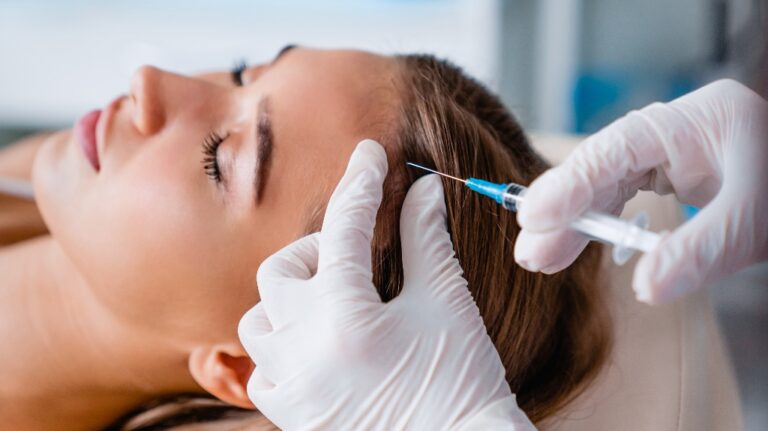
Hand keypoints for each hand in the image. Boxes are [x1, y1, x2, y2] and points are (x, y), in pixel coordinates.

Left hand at [239, 139, 534, 429]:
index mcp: (346, 317)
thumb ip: (425, 239)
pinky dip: (283, 346)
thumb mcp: (446, 303)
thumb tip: (423, 189)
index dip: (361, 182)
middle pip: (281, 270)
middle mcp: (304, 352)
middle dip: (317, 250)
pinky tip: (319, 345)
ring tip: (333, 301)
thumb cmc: (463, 383)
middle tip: (357, 258)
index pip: (346, 229)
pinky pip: (261, 370)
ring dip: (291, 298)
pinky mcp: (292, 418)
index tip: (369, 155)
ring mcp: (291, 389)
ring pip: (258, 319)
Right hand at [515, 79, 767, 303]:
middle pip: (602, 167)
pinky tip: (576, 242)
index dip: (572, 182)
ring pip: (607, 184)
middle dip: (564, 210)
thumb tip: (646, 289)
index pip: (618, 148)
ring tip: (542, 257)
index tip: (538, 217)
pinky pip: (624, 196)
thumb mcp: (753, 219)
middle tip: (531, 252)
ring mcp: (670, 153)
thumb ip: (698, 251)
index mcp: (695, 121)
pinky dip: (600, 222)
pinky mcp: (671, 175)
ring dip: (574, 221)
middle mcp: (673, 133)